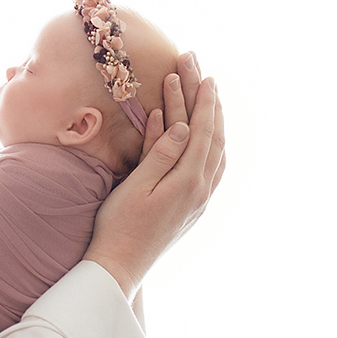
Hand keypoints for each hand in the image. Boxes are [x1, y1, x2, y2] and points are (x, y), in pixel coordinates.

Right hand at [83, 52, 225, 298]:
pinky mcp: (193, 206)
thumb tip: (178, 124)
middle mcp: (201, 189)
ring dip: (213, 121)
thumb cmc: (121, 225)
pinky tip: (204, 136)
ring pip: (216, 151)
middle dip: (208, 101)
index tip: (199, 72)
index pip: (200, 129)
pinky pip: (211, 166)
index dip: (200, 99)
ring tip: (208, 96)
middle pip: (212, 136)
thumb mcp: (137, 186)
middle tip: (201, 71)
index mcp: (189, 181)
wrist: (122, 266)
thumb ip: (160, 153)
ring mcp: (200, 199)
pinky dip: (210, 142)